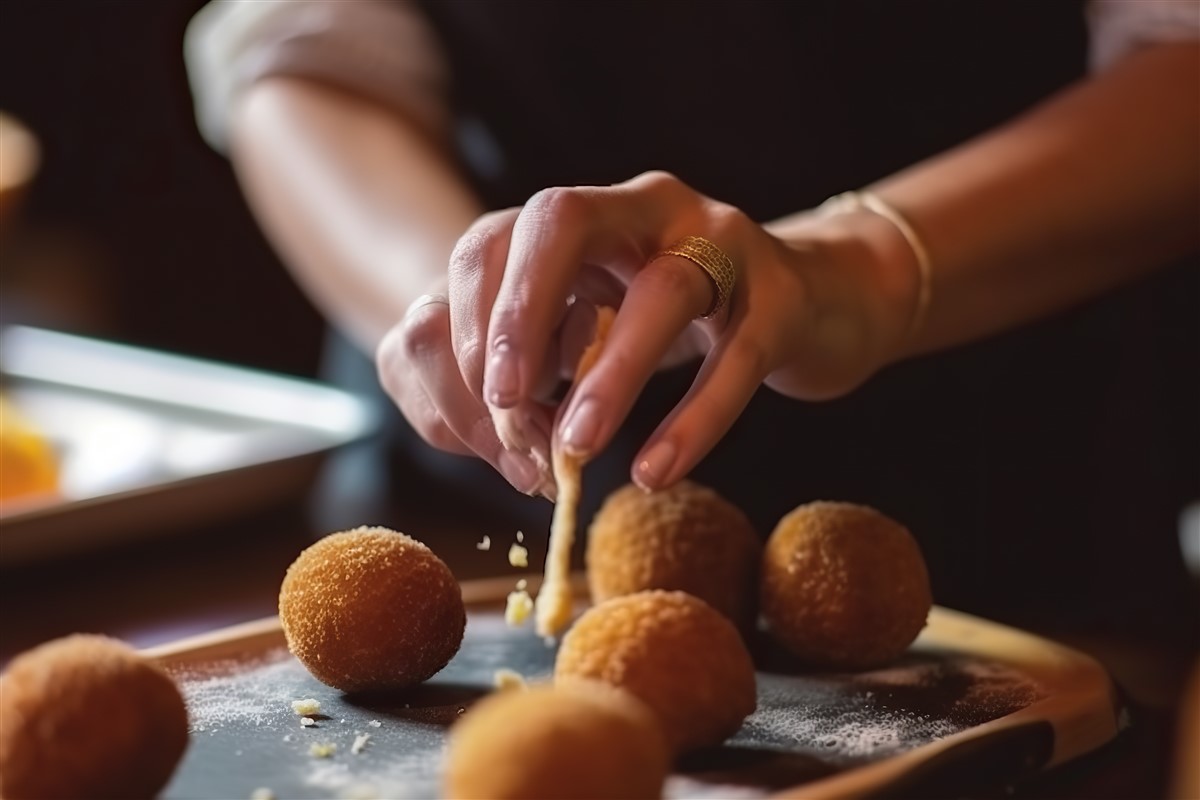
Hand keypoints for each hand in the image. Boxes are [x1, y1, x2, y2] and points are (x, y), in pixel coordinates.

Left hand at [377, 171, 919, 494]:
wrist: (824, 300)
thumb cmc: (697, 322)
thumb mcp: (609, 322)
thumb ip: (555, 362)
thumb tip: (507, 435)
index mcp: (595, 213)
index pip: (504, 234)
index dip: (477, 315)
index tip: (482, 397)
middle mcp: (653, 207)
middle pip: (564, 220)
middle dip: (521, 311)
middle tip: (504, 400)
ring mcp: (725, 242)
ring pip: (663, 292)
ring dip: (610, 375)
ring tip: (575, 449)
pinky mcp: (785, 297)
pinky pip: (737, 357)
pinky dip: (694, 419)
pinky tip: (655, 471)